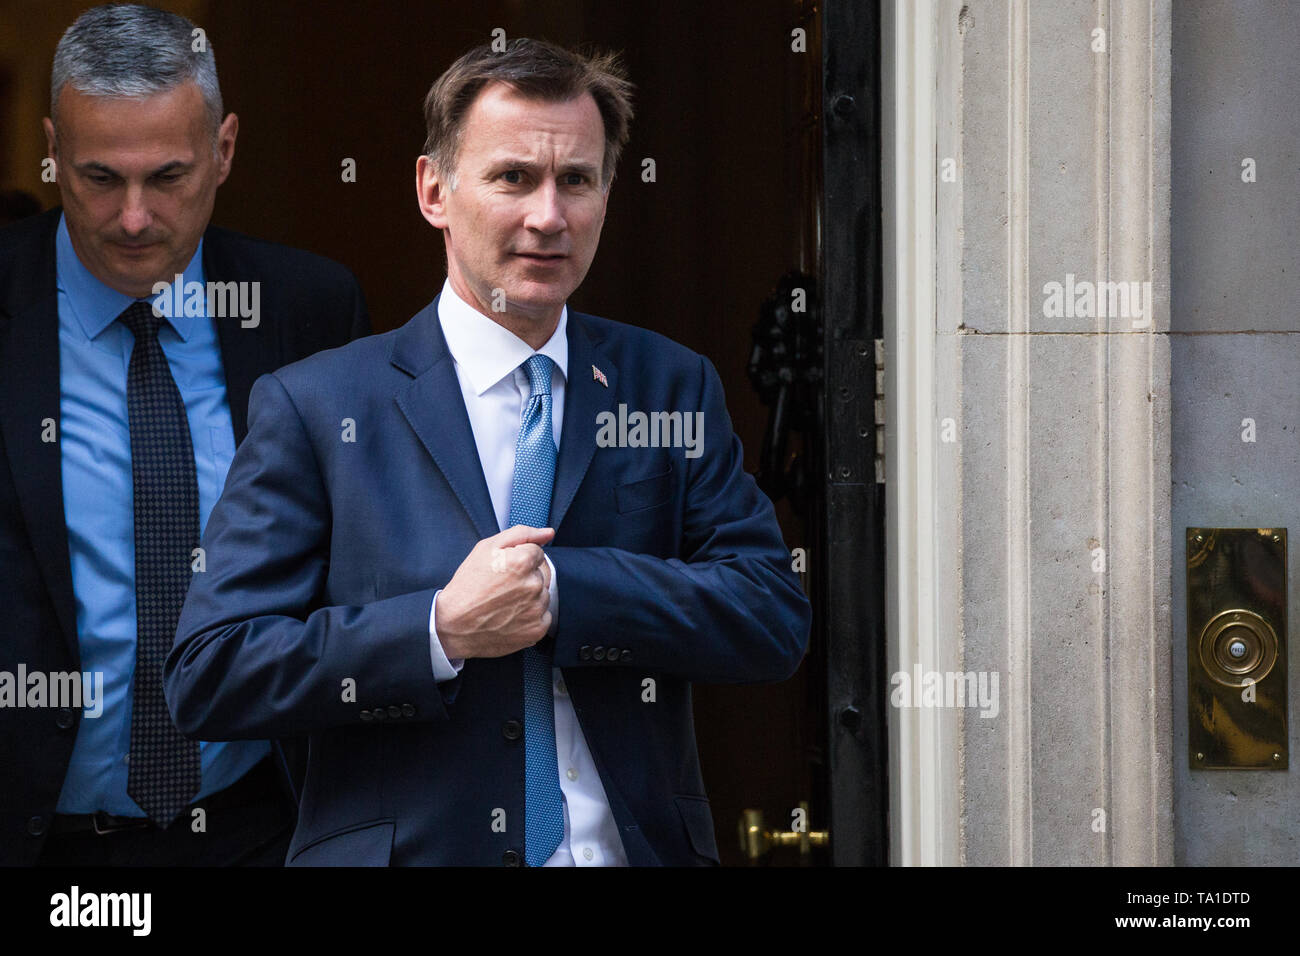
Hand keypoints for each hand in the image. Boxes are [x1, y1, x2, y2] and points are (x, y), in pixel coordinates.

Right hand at [435, 525, 553, 659]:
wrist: (454, 625)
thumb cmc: (468, 584)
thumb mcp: (486, 548)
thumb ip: (522, 534)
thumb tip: (548, 533)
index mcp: (523, 561)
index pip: (537, 553)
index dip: (519, 560)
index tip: (504, 571)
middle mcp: (534, 585)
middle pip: (542, 574)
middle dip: (526, 577)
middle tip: (502, 588)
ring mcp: (537, 609)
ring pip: (543, 595)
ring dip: (530, 597)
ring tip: (505, 603)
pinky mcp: (537, 629)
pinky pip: (543, 616)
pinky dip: (531, 616)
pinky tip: (511, 616)